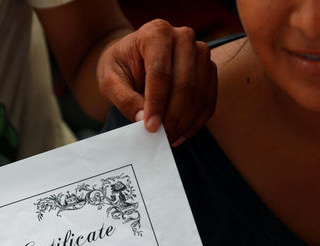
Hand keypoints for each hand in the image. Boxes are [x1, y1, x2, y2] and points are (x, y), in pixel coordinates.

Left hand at [97, 19, 216, 144]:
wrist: (132, 58)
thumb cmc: (120, 66)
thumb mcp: (110, 80)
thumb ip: (124, 98)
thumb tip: (142, 120)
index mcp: (156, 32)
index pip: (160, 72)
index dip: (156, 103)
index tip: (150, 128)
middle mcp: (183, 36)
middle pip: (184, 83)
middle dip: (173, 116)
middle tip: (160, 137)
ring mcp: (200, 52)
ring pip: (199, 93)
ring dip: (185, 121)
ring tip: (168, 138)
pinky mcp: (208, 69)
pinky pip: (209, 99)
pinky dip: (196, 121)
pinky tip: (181, 134)